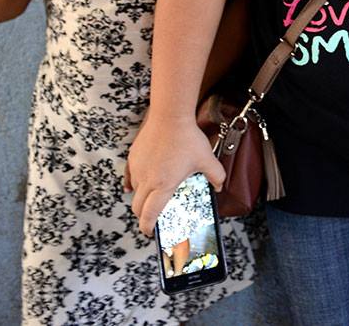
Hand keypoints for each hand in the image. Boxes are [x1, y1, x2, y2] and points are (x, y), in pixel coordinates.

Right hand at [125, 111, 225, 235]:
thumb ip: (216, 176)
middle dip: (143, 216)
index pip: (149, 214)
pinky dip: (130, 184)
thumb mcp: (207, 159)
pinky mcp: (132, 157)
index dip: (148, 227)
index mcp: (163, 185)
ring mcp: (137, 168)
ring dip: (141, 197)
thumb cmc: (188, 138)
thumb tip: (220, 186)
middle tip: (151, 218)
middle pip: (137, 207)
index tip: (151, 232)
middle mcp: (146, 180)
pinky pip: (128, 176)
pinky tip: (131, 186)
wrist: (169, 116)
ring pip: (134, 191)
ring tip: (151, 197)